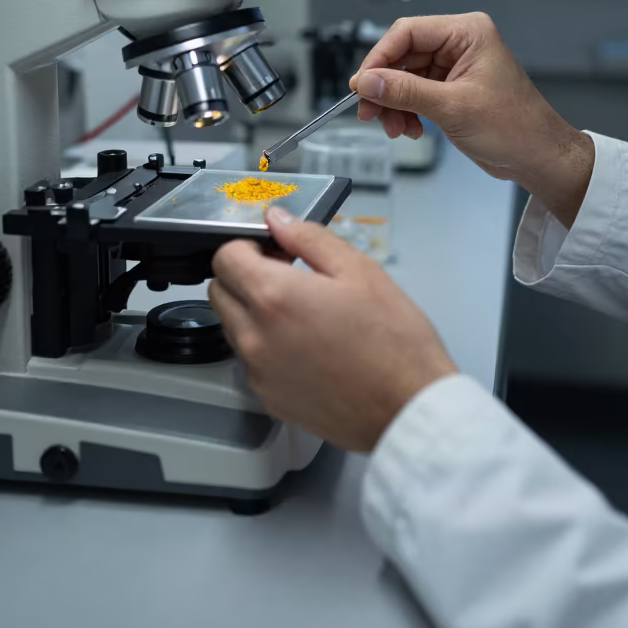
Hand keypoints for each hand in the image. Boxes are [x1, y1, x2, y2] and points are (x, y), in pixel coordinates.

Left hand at [208, 207, 456, 452]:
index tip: (276, 250)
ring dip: (253, 311)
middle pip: (219, 291)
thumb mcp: (359, 270)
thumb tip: (277, 219)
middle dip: (244, 276)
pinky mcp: (268, 398)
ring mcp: (258, 372)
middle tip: (288, 275)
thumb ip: (309, 237)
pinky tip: (308, 346)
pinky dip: (266, 346)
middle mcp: (254, 337)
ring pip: (233, 327)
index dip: (248, 245)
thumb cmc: (393, 339)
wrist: (408, 408)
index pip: (225, 256)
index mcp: (273, 296)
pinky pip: (251, 361)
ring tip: (303, 313)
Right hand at [349, 13, 593, 228]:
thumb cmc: (516, 128)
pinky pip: (414, 92)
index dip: (379, 58)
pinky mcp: (451, 88)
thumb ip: (405, 92)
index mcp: (467, 32)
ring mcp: (455, 66)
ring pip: (404, 76)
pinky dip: (405, 110)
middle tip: (369, 111)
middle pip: (402, 55)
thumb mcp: (453, 108)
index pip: (407, 32)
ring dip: (393, 103)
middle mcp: (460, 43)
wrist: (538, 158)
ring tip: (394, 127)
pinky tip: (409, 128)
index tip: (362, 84)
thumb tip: (367, 82)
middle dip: (385, 86)